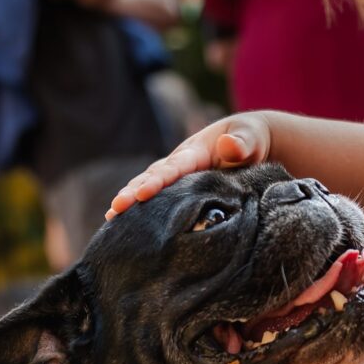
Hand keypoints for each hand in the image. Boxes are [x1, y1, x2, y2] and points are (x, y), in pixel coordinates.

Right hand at [106, 112, 271, 218]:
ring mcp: (176, 178)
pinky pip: (158, 200)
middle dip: (132, 193)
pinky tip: (126, 227)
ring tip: (111, 219)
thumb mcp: (252, 136)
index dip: (157, 182)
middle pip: (151, 177)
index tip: (141, 194)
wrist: (251, 143)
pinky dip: (141, 210)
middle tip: (114, 210)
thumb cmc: (251, 139)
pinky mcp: (178, 191)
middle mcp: (179, 164)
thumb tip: (229, 146)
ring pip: (148, 187)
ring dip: (130, 202)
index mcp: (194, 152)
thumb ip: (242, 142)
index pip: (173, 168)